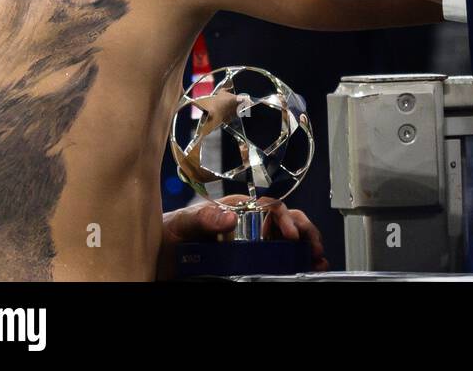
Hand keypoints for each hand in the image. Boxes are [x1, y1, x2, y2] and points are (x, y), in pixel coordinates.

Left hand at [156, 197, 328, 278]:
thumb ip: (202, 216)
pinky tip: (307, 264)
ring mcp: (249, 243)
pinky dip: (296, 259)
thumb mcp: (181, 224)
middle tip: (313, 245)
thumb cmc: (166, 236)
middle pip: (284, 221)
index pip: (269, 207)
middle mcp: (246, 224)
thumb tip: (230, 215)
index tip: (291, 234)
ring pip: (286, 239)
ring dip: (305, 245)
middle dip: (304, 230)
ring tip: (316, 256)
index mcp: (234, 210)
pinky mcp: (247, 261)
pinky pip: (276, 257)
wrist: (156, 260)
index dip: (286, 218)